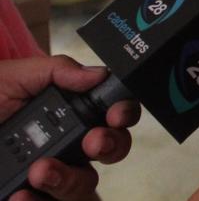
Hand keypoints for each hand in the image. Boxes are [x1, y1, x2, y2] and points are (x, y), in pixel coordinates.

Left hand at [1, 56, 140, 200]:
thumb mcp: (13, 76)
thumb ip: (57, 71)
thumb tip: (97, 73)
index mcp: (70, 111)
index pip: (114, 113)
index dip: (123, 114)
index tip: (113, 115)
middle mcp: (67, 145)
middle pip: (111, 152)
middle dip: (109, 147)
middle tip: (90, 143)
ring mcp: (49, 176)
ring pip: (85, 187)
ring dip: (69, 180)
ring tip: (40, 172)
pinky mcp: (29, 197)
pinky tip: (19, 195)